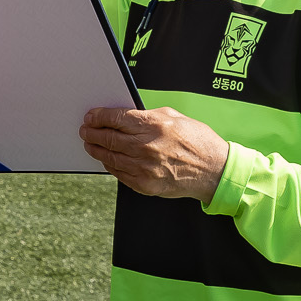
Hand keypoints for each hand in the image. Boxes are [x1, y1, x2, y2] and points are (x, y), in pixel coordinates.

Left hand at [79, 107, 229, 200]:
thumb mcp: (175, 118)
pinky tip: (106, 159)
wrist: (214, 171)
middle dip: (92, 132)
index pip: (116, 118)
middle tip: (85, 130)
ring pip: (110, 157)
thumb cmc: (198, 142)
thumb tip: (124, 116)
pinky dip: (109, 165)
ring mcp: (145, 168)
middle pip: (108, 138)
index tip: (91, 117)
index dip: (99, 117)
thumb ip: (148, 116)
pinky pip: (119, 174)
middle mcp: (147, 146)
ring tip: (90, 144)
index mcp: (154, 125)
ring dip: (96, 149)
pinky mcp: (146, 184)